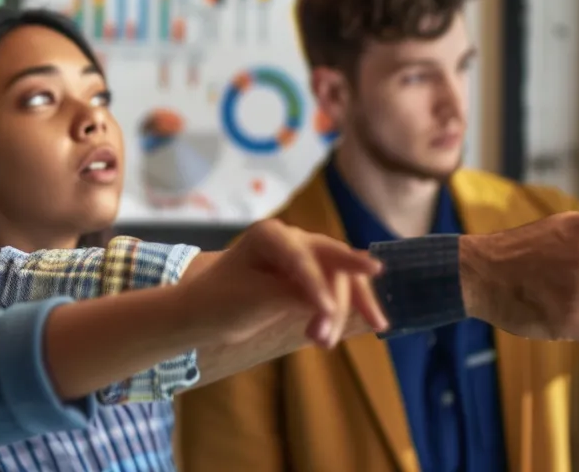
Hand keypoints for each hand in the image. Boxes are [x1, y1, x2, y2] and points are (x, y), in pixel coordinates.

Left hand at [176, 219, 388, 348]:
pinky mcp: (311, 276)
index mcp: (271, 234)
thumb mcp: (255, 300)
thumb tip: (332, 301)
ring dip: (341, 310)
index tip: (326, 313)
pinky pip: (338, 288)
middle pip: (331, 263)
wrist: (204, 312)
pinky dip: (349, 308)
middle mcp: (293, 238)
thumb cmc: (222, 301)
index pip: (302, 259)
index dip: (317, 286)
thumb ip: (293, 296)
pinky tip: (374, 323)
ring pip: (339, 277)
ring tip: (325, 344)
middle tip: (325, 340)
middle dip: (338, 300)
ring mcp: (304, 256)